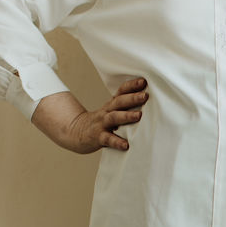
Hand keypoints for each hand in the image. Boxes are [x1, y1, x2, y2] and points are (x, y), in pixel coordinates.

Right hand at [32, 78, 148, 152]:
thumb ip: (127, 106)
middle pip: (119, 102)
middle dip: (132, 98)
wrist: (77, 132)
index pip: (121, 91)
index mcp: (112, 105)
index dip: (131, 86)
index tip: (144, 81)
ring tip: (139, 115)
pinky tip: (126, 145)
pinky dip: (117, 142)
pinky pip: (108, 139)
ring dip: (126, 116)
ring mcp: (102, 124)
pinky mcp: (98, 138)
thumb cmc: (101, 122)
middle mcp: (107, 112)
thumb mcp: (112, 111)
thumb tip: (148, 100)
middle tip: (145, 95)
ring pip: (114, 118)